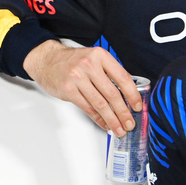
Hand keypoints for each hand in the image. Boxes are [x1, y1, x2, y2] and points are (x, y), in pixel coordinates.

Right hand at [23, 40, 142, 135]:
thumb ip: (109, 73)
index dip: (133, 95)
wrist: (47, 60)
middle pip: (112, 94)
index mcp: (100, 56)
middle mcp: (89, 65)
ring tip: (119, 128)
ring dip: (112, 119)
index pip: (123, 77)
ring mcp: (77, 77)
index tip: (137, 107)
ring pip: (100, 104)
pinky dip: (98, 119)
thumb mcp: (93, 59)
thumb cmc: (72, 61)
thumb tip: (127, 96)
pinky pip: (88, 108)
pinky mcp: (68, 89)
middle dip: (124, 112)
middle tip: (130, 123)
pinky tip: (104, 124)